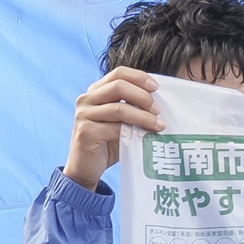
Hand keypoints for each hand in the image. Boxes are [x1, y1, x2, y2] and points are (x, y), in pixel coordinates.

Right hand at [63, 68, 165, 190]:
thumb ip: (131, 108)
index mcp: (95, 92)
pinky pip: (114, 128)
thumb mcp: (120, 121)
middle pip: (119, 86)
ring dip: (142, 116)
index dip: (139, 77)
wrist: (85, 169)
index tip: (156, 87)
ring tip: (158, 124)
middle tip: (158, 110)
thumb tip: (159, 102)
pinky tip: (144, 136)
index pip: (118, 73)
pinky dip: (133, 131)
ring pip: (119, 108)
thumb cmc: (106, 144)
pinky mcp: (85, 132)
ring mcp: (83, 115)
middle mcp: (86, 99)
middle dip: (142, 96)